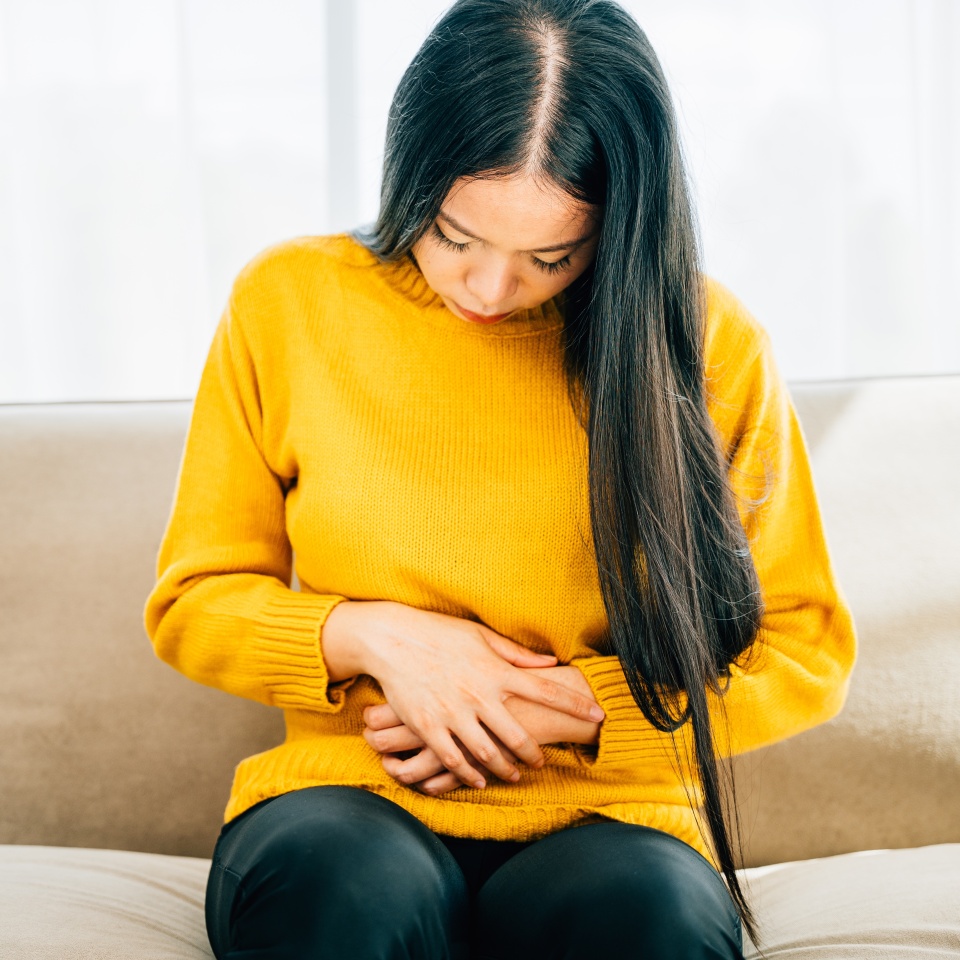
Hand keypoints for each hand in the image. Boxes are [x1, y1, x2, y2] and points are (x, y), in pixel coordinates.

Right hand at [323, 601, 604, 789]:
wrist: (392, 639)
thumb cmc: (439, 633)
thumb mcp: (481, 635)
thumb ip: (517, 653)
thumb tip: (550, 661)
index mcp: (496, 671)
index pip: (545, 690)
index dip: (575, 704)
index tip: (598, 713)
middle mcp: (479, 696)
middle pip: (518, 735)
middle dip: (535, 753)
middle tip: (543, 761)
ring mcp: (454, 714)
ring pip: (488, 754)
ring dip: (506, 769)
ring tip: (515, 775)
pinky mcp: (429, 727)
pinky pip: (454, 759)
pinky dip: (469, 773)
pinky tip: (479, 779)